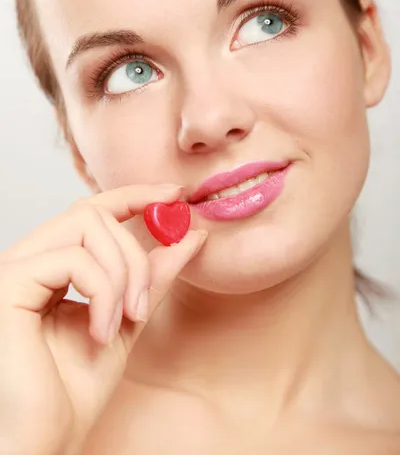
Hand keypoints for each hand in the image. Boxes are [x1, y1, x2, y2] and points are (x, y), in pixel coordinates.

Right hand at [0, 184, 206, 454]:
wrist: (42, 442)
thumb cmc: (73, 391)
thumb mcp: (125, 320)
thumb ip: (152, 277)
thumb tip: (190, 235)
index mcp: (50, 267)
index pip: (91, 210)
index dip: (134, 194)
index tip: (174, 193)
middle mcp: (29, 260)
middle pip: (92, 213)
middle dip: (134, 251)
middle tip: (142, 305)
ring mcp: (15, 269)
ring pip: (86, 225)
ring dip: (123, 273)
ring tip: (123, 321)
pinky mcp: (9, 284)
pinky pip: (73, 258)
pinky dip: (102, 291)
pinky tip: (100, 331)